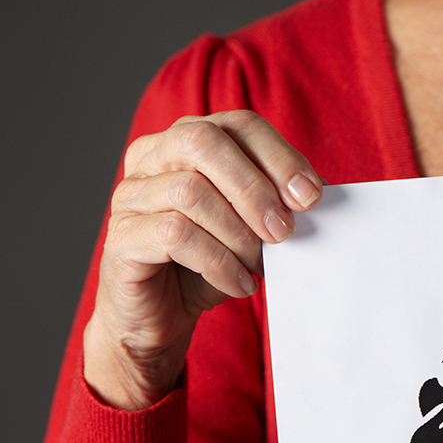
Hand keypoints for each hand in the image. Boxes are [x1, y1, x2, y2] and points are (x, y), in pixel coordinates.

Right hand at [83, 111, 322, 409]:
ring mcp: (130, 194)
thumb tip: (320, 193)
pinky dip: (217, 262)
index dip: (278, 156)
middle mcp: (151, 157)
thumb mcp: (253, 228)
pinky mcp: (121, 236)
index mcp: (187, 141)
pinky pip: (173, 234)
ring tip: (258, 266)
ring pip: (189, 191)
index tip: (311, 197)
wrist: (162, 317)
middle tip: (284, 232)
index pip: (238, 125)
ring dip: (237, 234)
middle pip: (204, 142)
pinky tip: (238, 284)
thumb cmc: (210, 265)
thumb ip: (279, 203)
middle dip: (255, 188)